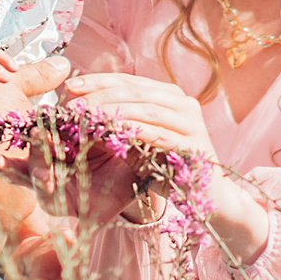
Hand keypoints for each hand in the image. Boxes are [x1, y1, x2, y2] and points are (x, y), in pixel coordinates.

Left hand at [58, 72, 218, 161]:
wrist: (211, 198)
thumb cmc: (169, 167)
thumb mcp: (142, 140)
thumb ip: (122, 121)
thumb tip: (83, 106)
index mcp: (170, 96)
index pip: (129, 81)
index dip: (98, 81)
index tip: (69, 86)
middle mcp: (184, 103)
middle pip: (135, 91)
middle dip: (100, 95)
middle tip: (72, 104)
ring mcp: (193, 123)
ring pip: (145, 109)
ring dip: (112, 112)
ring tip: (85, 118)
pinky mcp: (195, 145)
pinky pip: (158, 134)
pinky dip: (132, 131)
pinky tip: (109, 134)